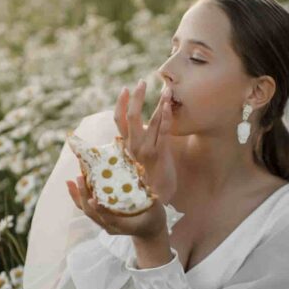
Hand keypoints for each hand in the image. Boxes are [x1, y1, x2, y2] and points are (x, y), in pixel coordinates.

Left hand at [66, 173, 166, 239]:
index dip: (101, 210)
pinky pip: (87, 208)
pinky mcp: (100, 218)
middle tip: (79, 178)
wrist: (147, 231)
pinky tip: (73, 184)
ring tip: (70, 181)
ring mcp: (104, 223)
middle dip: (84, 196)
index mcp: (124, 226)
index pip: (110, 219)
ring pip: (86, 211)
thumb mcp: (156, 210)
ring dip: (77, 196)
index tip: (93, 200)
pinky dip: (79, 197)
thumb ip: (151, 197)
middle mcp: (110, 226)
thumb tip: (142, 178)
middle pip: (93, 213)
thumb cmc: (153, 219)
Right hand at [114, 79, 177, 204]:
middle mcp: (132, 147)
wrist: (151, 206)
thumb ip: (132, 149)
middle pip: (131, 117)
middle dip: (136, 98)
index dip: (122, 104)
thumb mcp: (134, 164)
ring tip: (166, 90)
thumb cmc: (144, 182)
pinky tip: (169, 106)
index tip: (126, 89)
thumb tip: (131, 136)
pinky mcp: (159, 155)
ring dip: (158, 103)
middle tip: (141, 82)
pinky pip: (163, 132)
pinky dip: (166, 117)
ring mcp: (145, 151)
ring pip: (150, 121)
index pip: (119, 121)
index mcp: (125, 147)